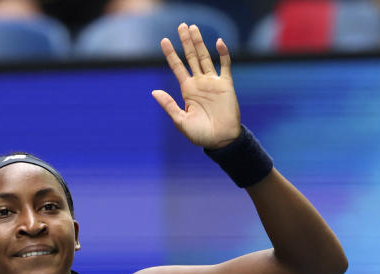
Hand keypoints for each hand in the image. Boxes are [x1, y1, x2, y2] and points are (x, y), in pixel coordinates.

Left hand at [151, 23, 240, 149]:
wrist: (221, 141)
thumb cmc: (200, 135)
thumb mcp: (180, 121)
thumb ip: (169, 105)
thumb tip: (154, 91)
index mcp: (187, 90)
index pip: (177, 67)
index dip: (170, 54)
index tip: (163, 41)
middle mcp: (199, 83)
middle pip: (191, 57)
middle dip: (185, 42)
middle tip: (181, 26)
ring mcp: (213, 82)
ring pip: (205, 57)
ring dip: (199, 43)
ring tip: (193, 28)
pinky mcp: (226, 85)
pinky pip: (225, 66)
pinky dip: (223, 54)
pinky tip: (218, 42)